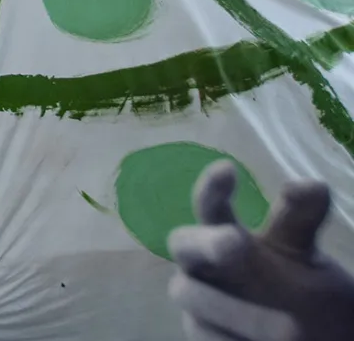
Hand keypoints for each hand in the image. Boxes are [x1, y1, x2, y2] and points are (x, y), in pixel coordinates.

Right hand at [168, 160, 353, 340]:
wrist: (310, 340)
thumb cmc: (304, 288)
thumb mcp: (306, 252)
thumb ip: (302, 218)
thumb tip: (304, 184)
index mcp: (228, 234)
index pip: (211, 206)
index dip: (212, 188)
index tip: (227, 169)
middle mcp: (203, 263)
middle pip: (183, 244)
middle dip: (204, 242)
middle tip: (233, 243)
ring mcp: (199, 301)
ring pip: (193, 295)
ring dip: (236, 309)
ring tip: (286, 331)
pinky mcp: (202, 334)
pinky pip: (207, 335)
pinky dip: (235, 340)